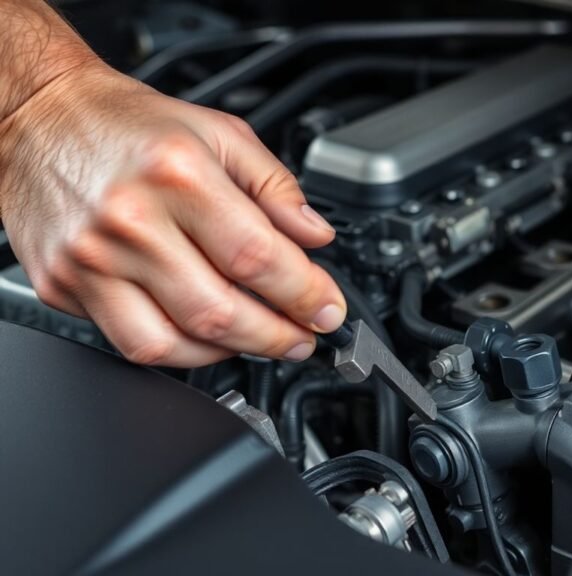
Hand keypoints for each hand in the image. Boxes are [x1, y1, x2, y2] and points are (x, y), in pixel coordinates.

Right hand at [0, 61, 345, 366]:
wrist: (42, 117)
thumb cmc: (129, 124)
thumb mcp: (220, 133)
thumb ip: (276, 186)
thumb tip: (316, 236)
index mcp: (176, 173)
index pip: (257, 256)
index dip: (305, 294)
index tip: (328, 309)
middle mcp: (129, 219)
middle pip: (219, 311)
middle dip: (277, 336)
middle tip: (304, 337)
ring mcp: (90, 259)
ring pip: (172, 343)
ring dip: (232, 353)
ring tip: (262, 340)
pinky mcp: (64, 285)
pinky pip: (131, 342)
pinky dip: (180, 352)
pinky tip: (207, 338)